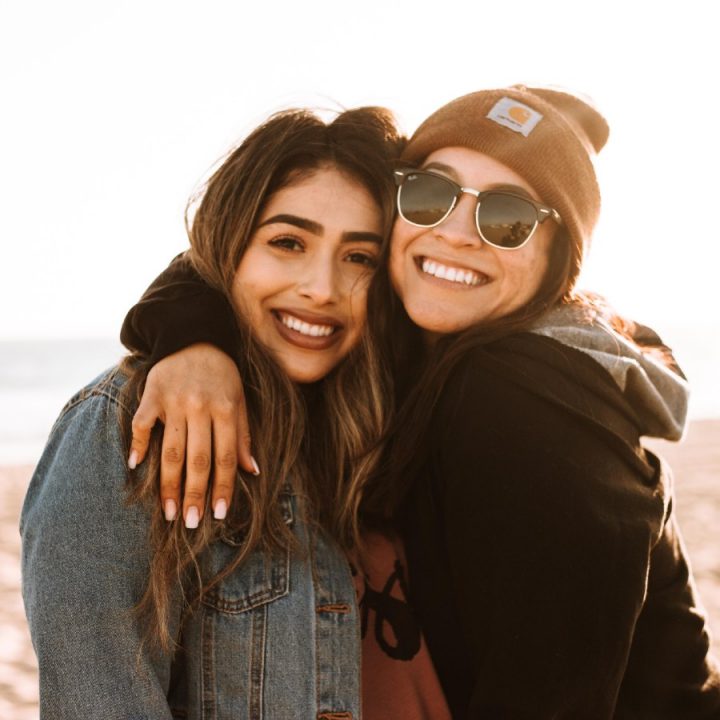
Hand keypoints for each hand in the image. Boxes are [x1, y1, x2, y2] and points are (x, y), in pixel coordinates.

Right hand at [127, 343, 257, 526]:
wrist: (193, 337)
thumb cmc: (221, 375)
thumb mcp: (239, 400)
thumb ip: (243, 435)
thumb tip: (252, 471)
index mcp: (225, 409)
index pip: (225, 457)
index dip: (223, 487)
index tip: (219, 514)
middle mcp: (200, 407)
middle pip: (197, 459)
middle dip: (194, 494)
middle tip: (191, 523)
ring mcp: (173, 401)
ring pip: (170, 450)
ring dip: (168, 484)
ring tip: (168, 512)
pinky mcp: (151, 395)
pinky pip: (141, 424)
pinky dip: (136, 444)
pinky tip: (135, 467)